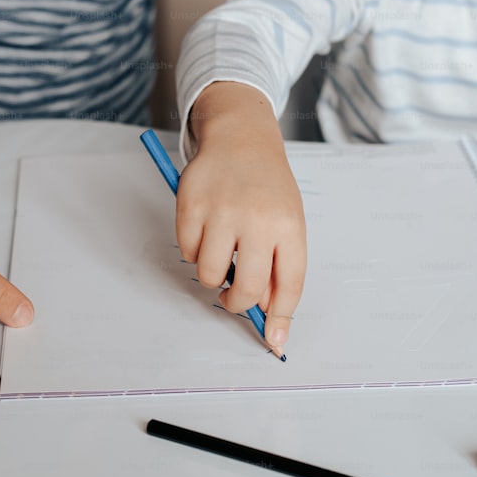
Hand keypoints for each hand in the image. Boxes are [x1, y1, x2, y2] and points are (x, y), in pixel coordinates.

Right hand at [175, 82, 305, 353]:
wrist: (241, 135)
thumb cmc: (267, 186)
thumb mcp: (287, 220)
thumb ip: (279, 263)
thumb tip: (265, 311)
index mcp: (289, 226)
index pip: (289, 285)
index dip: (280, 319)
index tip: (274, 341)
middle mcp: (258, 220)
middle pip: (247, 289)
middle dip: (237, 304)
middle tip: (232, 299)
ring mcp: (222, 211)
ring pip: (210, 275)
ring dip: (212, 275)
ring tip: (219, 250)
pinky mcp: (191, 205)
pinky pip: (188, 252)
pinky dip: (194, 249)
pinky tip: (205, 228)